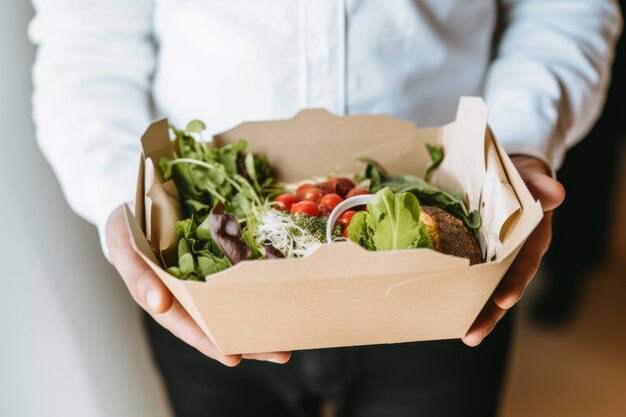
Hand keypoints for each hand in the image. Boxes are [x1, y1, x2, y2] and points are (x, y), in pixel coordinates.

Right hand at [105, 206, 291, 365]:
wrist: (137, 204)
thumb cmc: (127, 230)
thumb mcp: (123, 247)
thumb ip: (138, 276)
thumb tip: (159, 303)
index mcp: (165, 299)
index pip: (189, 326)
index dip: (209, 342)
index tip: (232, 357)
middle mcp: (188, 296)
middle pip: (219, 324)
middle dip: (248, 341)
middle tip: (279, 353)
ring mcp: (205, 280)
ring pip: (234, 307)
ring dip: (259, 322)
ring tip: (288, 338)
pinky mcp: (220, 261)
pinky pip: (239, 280)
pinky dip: (258, 291)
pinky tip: (280, 299)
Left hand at [462, 155, 564, 345]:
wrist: (509, 175)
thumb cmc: (523, 179)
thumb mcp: (533, 178)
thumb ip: (542, 185)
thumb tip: (554, 193)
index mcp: (530, 240)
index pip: (524, 266)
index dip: (515, 283)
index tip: (504, 300)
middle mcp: (512, 255)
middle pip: (501, 289)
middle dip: (489, 313)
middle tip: (472, 335)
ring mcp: (492, 257)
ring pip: (483, 288)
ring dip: (471, 310)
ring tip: (458, 333)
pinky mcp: (473, 253)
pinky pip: (466, 273)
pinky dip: (454, 288)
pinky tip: (438, 304)